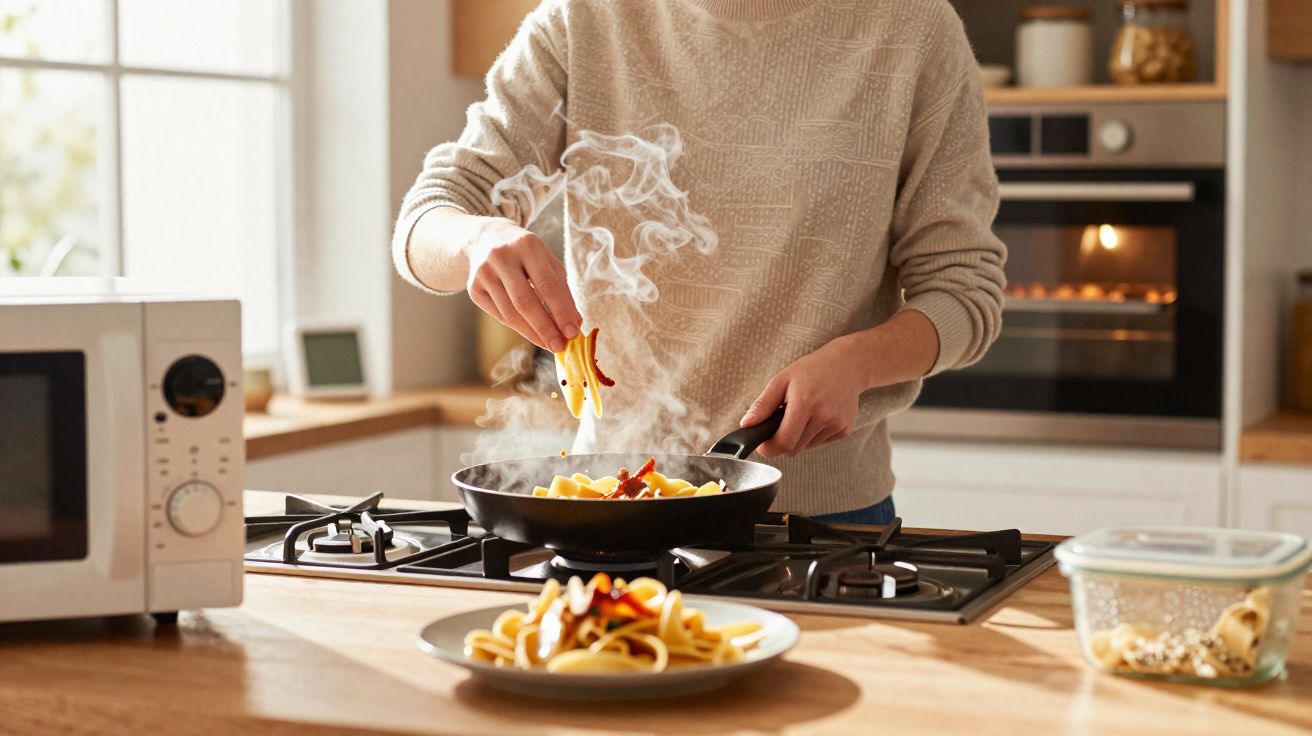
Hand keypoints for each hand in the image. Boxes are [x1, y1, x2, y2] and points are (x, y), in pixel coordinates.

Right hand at [464, 217, 582, 352]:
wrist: (486, 239)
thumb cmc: (526, 254)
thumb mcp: (547, 262)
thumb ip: (562, 291)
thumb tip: (574, 324)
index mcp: (527, 246)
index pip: (547, 285)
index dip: (560, 311)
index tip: (572, 333)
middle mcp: (502, 257)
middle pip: (525, 302)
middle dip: (545, 328)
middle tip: (560, 346)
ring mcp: (484, 273)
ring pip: (510, 313)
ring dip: (532, 333)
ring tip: (549, 344)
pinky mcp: (474, 288)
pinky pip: (499, 315)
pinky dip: (518, 327)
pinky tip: (532, 334)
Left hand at [740, 339, 865, 457]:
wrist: (847, 365)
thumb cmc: (812, 370)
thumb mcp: (782, 380)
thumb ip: (763, 404)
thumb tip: (746, 425)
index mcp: (805, 402)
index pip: (784, 442)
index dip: (769, 448)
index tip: (763, 444)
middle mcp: (823, 416)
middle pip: (794, 449)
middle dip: (782, 442)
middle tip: (781, 423)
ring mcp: (836, 424)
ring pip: (806, 447)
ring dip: (798, 437)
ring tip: (803, 414)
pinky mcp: (845, 430)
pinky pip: (820, 443)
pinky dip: (813, 435)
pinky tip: (817, 416)